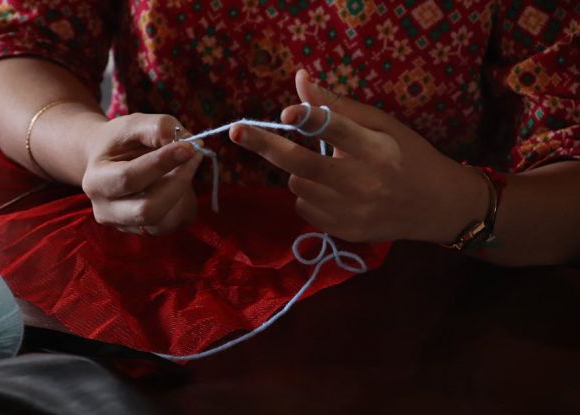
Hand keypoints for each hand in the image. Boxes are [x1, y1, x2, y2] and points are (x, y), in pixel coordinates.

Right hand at [82, 113, 201, 235]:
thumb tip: (189, 143)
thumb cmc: (121, 142)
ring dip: (184, 191)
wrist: (110, 162)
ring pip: (166, 220)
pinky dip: (186, 201)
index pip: (130, 179)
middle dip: (178, 182)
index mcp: (96, 181)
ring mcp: (125, 225)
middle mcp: (106, 210)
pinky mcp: (146, 232)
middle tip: (194, 156)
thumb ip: (158, 128)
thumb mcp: (132, 125)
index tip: (188, 147)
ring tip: (183, 167)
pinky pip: (176, 222)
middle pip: (147, 210)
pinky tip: (179, 183)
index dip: (162, 163)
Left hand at [228, 69, 487, 242]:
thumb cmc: (406, 154)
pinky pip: (304, 208)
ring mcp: (352, 212)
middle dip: (265, 145)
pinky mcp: (344, 232)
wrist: (435, 206)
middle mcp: (363, 182)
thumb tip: (299, 80)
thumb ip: (337, 106)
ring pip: (297, 185)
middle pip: (302, 164)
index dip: (311, 119)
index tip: (286, 112)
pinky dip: (308, 196)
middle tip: (237, 131)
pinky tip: (335, 192)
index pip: (339, 131)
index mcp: (376, 148)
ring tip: (329, 169)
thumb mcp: (381, 124)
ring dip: (300, 173)